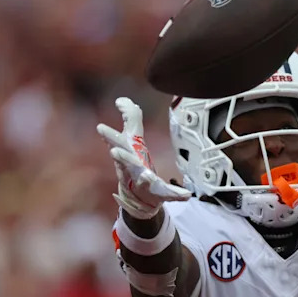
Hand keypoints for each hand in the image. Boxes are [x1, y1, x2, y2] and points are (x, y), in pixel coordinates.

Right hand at [97, 97, 190, 218]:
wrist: (140, 197)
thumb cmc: (135, 164)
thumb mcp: (132, 140)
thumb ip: (130, 118)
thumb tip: (123, 99)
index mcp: (130, 151)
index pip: (123, 136)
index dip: (117, 127)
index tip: (110, 115)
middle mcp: (134, 166)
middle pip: (127, 159)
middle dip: (121, 156)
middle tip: (114, 152)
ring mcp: (144, 181)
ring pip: (143, 179)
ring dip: (143, 177)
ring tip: (146, 176)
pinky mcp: (158, 192)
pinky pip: (168, 193)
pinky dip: (177, 193)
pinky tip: (186, 194)